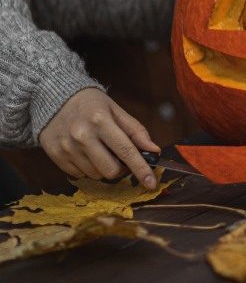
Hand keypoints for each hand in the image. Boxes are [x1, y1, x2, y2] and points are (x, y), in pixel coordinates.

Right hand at [39, 88, 160, 189]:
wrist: (54, 98)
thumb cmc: (91, 104)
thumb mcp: (116, 110)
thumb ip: (136, 131)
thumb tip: (154, 150)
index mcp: (101, 121)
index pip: (126, 151)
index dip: (141, 169)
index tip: (151, 183)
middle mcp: (82, 136)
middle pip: (110, 170)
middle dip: (121, 169)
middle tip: (120, 157)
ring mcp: (67, 147)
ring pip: (96, 175)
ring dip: (104, 168)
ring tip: (100, 150)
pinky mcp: (55, 156)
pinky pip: (79, 175)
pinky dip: (88, 168)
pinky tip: (85, 153)